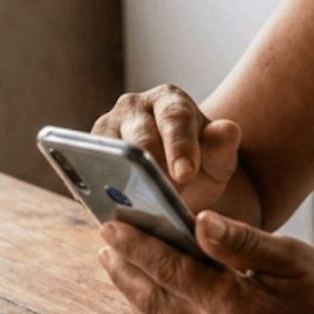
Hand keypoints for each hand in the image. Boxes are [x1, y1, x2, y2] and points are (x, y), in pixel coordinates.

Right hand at [92, 85, 240, 211]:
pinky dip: (93, 190)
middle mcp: (134, 107)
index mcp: (170, 100)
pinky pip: (85, 170)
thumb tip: (228, 131)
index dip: (179, 146)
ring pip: (107, 152)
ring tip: (131, 208)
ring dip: (117, 179)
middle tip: (159, 196)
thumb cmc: (201, 161)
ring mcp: (106, 129)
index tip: (185, 174)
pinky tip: (106, 213)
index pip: (174, 118)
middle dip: (149, 167)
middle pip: (138, 136)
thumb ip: (223, 146)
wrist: (179, 175)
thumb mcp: (220, 158)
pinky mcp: (87, 154)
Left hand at [97, 211, 313, 313]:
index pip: (169, 270)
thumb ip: (239, 240)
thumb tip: (198, 221)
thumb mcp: (289, 255)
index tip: (110, 225)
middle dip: (124, 270)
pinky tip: (152, 304)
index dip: (136, 245)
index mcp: (232, 306)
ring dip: (134, 296)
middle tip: (103, 242)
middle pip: (154, 300)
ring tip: (117, 268)